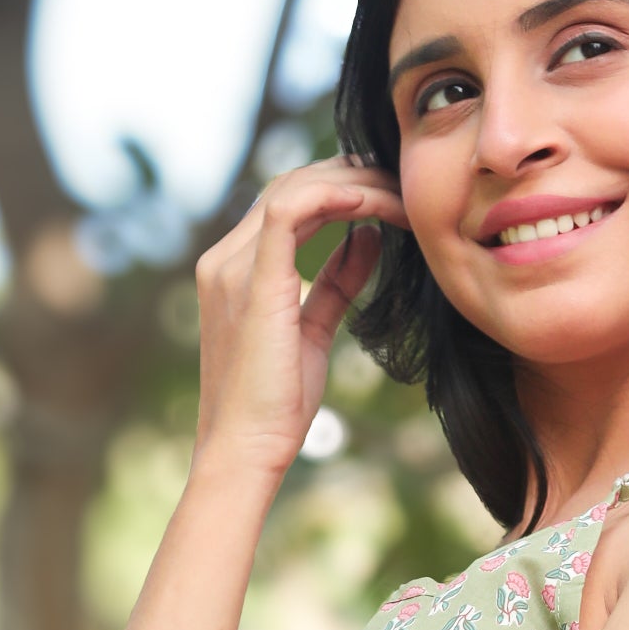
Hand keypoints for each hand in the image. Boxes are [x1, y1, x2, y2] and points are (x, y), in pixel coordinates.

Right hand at [190, 160, 406, 488]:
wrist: (247, 451)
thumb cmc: (276, 406)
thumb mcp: (314, 331)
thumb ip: (335, 281)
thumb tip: (368, 239)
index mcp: (234, 269)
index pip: (289, 202)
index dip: (342, 190)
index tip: (390, 199)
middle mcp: (225, 260)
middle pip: (292, 185)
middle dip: (352, 178)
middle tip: (403, 188)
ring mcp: (231, 267)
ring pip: (294, 190)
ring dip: (354, 186)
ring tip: (399, 198)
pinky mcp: (251, 282)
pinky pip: (289, 210)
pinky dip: (332, 196)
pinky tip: (372, 205)